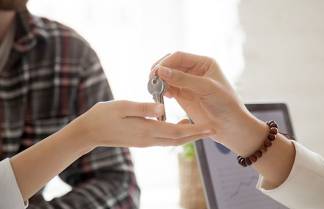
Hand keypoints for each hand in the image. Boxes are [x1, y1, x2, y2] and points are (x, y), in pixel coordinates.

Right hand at [67, 100, 213, 151]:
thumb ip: (144, 108)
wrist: (89, 132)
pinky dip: (176, 134)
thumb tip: (163, 109)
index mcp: (147, 130)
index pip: (177, 131)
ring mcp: (146, 141)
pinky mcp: (142, 140)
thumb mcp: (123, 107)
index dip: (195, 129)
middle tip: (211, 129)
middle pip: (178, 139)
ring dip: (188, 135)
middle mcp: (149, 139)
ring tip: (200, 128)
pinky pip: (164, 139)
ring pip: (172, 140)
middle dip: (196, 135)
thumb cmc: (103, 116)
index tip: (209, 127)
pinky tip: (180, 125)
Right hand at [153, 52, 266, 155]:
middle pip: (171, 65)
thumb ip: (184, 79)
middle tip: (151, 79)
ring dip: (159, 81)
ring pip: (167, 77)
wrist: (230, 127)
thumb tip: (161, 71)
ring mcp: (188, 83)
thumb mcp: (206, 88)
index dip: (166, 62)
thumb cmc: (225, 104)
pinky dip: (162, 90)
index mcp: (204, 63)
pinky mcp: (183, 96)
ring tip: (154, 88)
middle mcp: (195, 71)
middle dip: (160, 70)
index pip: (179, 57)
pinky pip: (168, 89)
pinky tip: (161, 95)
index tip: (157, 72)